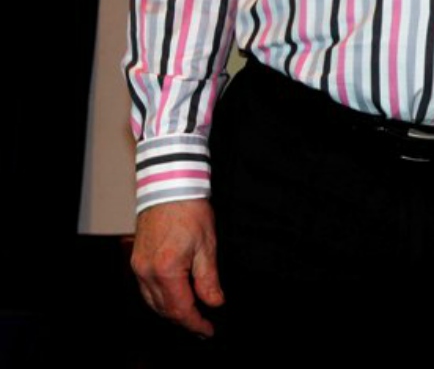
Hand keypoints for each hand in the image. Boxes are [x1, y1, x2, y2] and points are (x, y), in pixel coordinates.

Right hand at [130, 199, 223, 336]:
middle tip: (202, 325)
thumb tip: (214, 302)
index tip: (207, 330)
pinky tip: (173, 297)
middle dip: (183, 320)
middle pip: (164, 309)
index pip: (180, 308)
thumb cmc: (189, 210)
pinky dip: (160, 298)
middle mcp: (147, 271)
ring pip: (152, 301)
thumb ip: (209, 279)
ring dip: (171, 311)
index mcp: (167, 269)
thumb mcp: (208, 245)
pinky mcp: (136, 259)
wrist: (169, 186)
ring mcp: (138, 266)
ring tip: (190, 314)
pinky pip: (146, 289)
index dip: (195, 323)